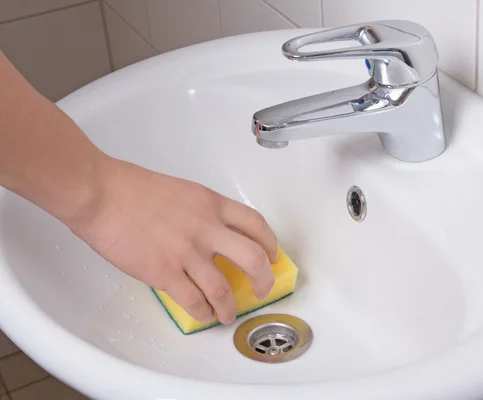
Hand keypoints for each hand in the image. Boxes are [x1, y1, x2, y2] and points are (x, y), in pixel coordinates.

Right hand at [68, 156, 277, 324]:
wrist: (102, 194)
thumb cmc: (132, 188)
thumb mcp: (183, 191)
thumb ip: (203, 212)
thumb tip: (212, 236)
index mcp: (212, 204)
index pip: (255, 224)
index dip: (270, 243)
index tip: (272, 255)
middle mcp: (206, 228)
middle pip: (252, 259)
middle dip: (264, 280)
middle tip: (263, 289)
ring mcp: (187, 252)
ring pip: (224, 289)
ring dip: (230, 307)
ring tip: (228, 315)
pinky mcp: (164, 272)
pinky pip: (194, 301)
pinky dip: (203, 313)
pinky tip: (203, 315)